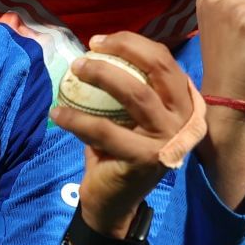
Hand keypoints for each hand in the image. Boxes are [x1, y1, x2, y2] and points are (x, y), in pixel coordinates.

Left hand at [50, 32, 202, 238]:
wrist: (114, 203)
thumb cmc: (119, 151)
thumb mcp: (129, 116)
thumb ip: (128, 86)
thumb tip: (97, 50)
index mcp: (185, 104)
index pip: (164, 61)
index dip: (132, 44)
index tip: (100, 41)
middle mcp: (185, 120)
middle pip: (158, 68)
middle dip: (123, 49)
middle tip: (90, 50)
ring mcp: (169, 140)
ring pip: (136, 93)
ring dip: (102, 75)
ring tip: (75, 70)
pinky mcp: (146, 159)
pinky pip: (105, 130)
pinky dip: (77, 118)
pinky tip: (58, 113)